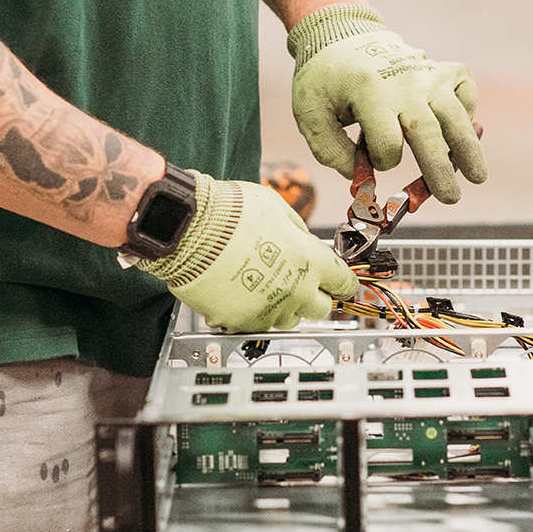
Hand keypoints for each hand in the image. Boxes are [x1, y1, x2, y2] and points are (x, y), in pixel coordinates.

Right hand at [127, 171, 357, 331]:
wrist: (188, 229)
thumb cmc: (228, 212)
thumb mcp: (276, 207)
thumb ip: (296, 231)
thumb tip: (302, 241)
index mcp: (308, 260)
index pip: (342, 282)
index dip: (344, 283)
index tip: (342, 284)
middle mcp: (293, 290)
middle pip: (320, 308)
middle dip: (315, 296)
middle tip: (302, 283)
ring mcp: (267, 310)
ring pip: (289, 320)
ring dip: (284, 306)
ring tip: (265, 287)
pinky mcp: (239, 322)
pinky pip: (255, 324)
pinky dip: (252, 313)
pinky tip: (241, 294)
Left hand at [288, 7, 487, 203]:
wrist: (342, 36)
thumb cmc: (326, 81)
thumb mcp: (310, 113)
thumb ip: (330, 151)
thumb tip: (361, 178)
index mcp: (370, 93)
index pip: (388, 142)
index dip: (382, 160)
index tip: (372, 160)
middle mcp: (405, 83)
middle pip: (429, 133)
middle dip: (440, 170)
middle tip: (451, 198)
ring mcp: (428, 74)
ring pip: (456, 116)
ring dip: (469, 148)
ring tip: (478, 177)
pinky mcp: (443, 69)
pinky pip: (466, 92)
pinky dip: (469, 114)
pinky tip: (461, 131)